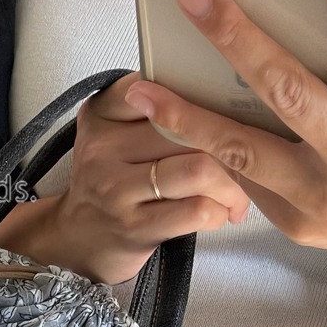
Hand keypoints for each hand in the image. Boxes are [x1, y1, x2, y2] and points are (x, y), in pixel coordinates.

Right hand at [0, 71, 248, 284]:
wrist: (76, 241)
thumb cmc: (113, 182)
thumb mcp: (115, 134)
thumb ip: (157, 109)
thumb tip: (229, 91)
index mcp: (103, 112)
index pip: (165, 84)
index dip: (208, 96)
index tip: (228, 109)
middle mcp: (103, 147)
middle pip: (191, 127)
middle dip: (232, 146)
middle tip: (250, 159)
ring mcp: (116, 190)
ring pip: (200, 169)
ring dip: (233, 184)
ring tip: (237, 195)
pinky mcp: (134, 227)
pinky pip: (197, 210)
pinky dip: (221, 211)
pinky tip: (222, 214)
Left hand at [123, 0, 326, 326]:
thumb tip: (299, 13)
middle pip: (289, 93)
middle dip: (236, 41)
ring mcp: (323, 200)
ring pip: (242, 150)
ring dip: (185, 117)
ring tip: (142, 90)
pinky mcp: (295, 224)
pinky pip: (244, 178)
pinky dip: (209, 149)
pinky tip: (172, 127)